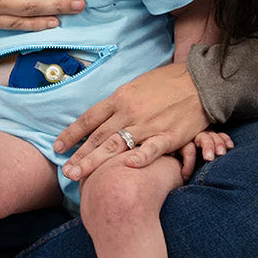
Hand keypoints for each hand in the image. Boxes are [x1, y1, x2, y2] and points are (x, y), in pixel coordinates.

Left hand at [56, 63, 211, 182]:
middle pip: (98, 136)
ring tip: (79, 175)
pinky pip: (152, 149)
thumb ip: (118, 103)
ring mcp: (148, 125)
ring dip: (95, 162)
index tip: (58, 148)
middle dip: (79, 155)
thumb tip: (100, 117)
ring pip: (116, 145)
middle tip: (65, 172)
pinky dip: (140, 158)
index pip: (89, 118)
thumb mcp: (136, 86)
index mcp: (120, 98)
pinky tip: (127, 167)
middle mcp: (129, 112)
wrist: (199, 82)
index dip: (72, 134)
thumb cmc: (166, 83)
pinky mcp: (168, 136)